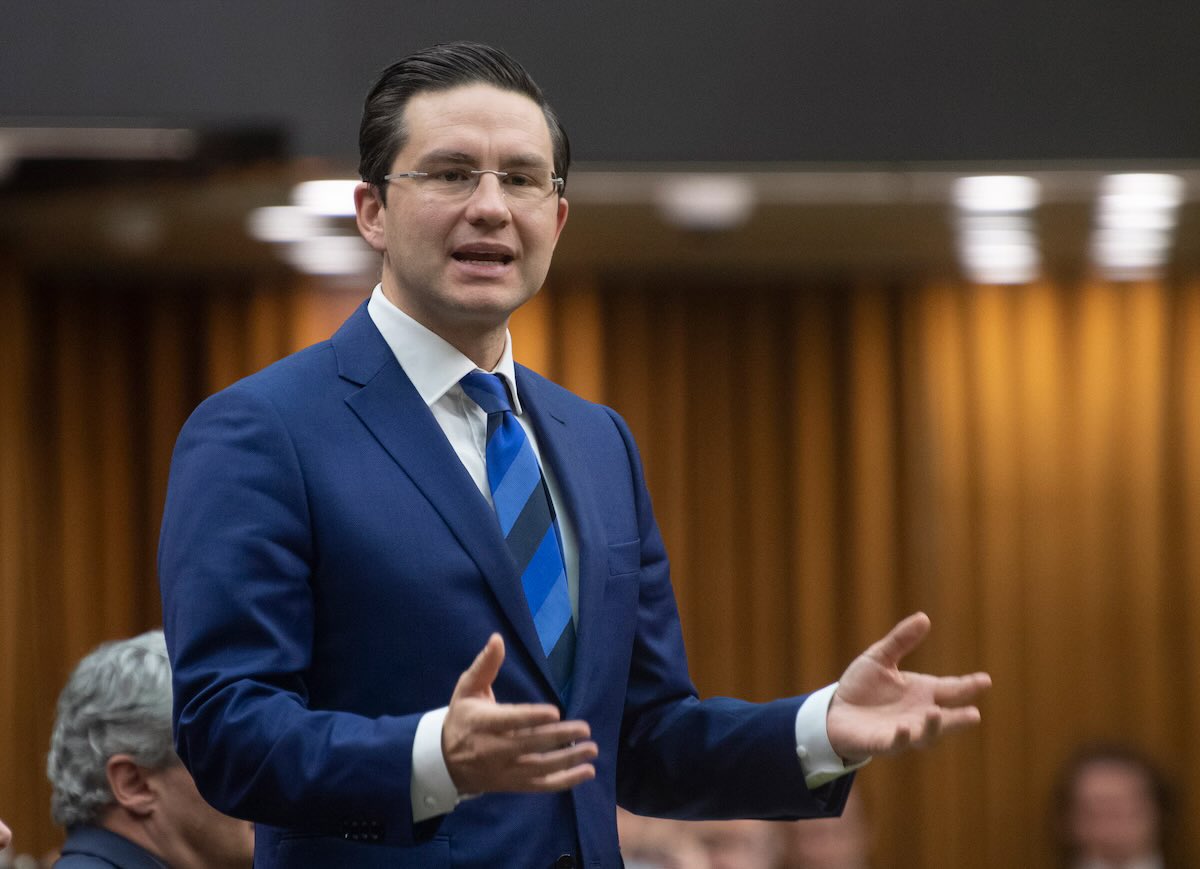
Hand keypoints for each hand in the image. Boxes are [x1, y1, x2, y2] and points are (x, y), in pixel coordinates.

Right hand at [442, 633, 597, 793]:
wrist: (445, 763)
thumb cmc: (462, 719)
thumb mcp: (467, 689)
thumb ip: (485, 665)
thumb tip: (497, 639)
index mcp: (483, 723)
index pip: (510, 721)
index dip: (532, 718)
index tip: (555, 712)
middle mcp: (494, 750)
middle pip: (530, 745)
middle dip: (559, 737)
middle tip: (585, 728)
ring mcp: (505, 770)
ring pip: (540, 767)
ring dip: (568, 760)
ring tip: (591, 749)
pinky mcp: (514, 784)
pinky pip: (541, 786)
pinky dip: (565, 781)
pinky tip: (586, 772)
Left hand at [826, 612, 990, 763]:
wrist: (836, 711)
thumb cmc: (862, 687)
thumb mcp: (880, 657)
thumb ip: (901, 640)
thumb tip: (924, 617)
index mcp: (922, 692)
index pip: (951, 689)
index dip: (968, 686)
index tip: (985, 680)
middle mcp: (918, 714)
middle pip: (946, 719)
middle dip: (960, 719)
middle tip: (975, 715)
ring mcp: (903, 731)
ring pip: (926, 735)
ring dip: (933, 727)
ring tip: (936, 713)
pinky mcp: (882, 743)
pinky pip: (895, 744)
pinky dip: (902, 738)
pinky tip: (904, 727)